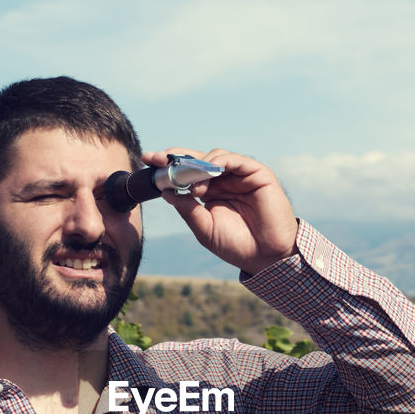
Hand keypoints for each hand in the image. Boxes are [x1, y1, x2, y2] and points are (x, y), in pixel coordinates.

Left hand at [143, 148, 297, 274]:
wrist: (267, 256)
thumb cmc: (237, 245)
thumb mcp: (205, 228)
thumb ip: (187, 209)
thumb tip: (166, 191)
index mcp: (212, 192)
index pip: (187, 172)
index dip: (169, 164)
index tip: (148, 161)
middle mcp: (225, 181)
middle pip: (197, 160)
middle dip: (176, 157)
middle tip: (157, 158)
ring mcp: (241, 176)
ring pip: (215, 157)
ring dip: (198, 166)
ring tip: (192, 185)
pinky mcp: (258, 174)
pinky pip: (235, 160)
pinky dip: (219, 162)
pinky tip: (209, 173)